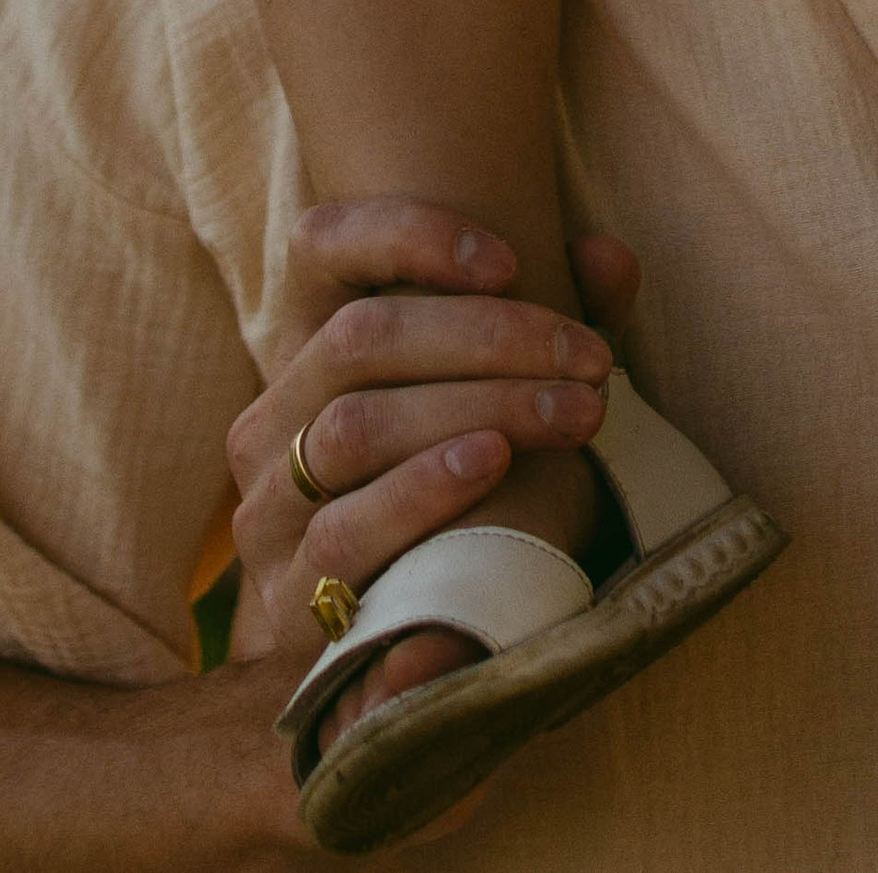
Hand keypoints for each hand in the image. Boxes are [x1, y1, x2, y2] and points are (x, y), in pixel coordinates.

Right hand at [226, 200, 635, 671]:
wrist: (394, 643)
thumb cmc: (464, 488)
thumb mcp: (510, 396)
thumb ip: (560, 322)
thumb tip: (610, 255)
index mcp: (310, 344)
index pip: (322, 243)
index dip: (409, 234)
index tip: (510, 259)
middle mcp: (273, 415)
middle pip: (360, 336)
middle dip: (488, 338)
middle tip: (588, 357)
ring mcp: (267, 506)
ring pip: (352, 427)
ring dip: (475, 410)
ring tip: (569, 413)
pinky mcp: (285, 596)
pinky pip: (342, 530)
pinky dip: (420, 491)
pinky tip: (489, 466)